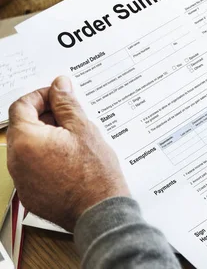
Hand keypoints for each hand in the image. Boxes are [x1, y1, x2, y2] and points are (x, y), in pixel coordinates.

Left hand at [7, 76, 129, 230]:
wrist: (99, 211)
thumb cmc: (95, 173)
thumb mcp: (84, 129)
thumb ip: (67, 104)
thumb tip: (59, 86)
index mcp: (26, 140)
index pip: (21, 106)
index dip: (41, 96)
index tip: (59, 97)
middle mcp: (16, 161)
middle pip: (23, 127)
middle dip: (46, 117)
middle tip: (72, 118)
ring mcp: (22, 179)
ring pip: (29, 147)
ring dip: (48, 137)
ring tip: (76, 140)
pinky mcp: (30, 193)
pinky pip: (33, 167)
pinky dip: (48, 158)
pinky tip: (71, 160)